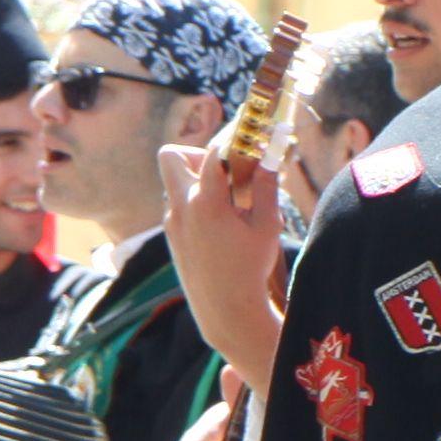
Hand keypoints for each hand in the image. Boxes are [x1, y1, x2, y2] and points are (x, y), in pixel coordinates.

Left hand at [160, 140, 290, 377]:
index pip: (215, 151)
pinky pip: (180, 205)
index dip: (234, 134)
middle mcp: (181, 207)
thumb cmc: (249, 270)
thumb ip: (266, 188)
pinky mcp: (172, 236)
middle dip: (198, 153)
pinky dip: (198, 202)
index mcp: (206, 202)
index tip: (250, 129)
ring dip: (199, 179)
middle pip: (172, 156)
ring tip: (231, 199)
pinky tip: (223, 223)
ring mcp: (172, 222)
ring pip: (176, 182)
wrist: (224, 311)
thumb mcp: (266, 227)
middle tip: (225, 168)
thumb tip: (268, 158)